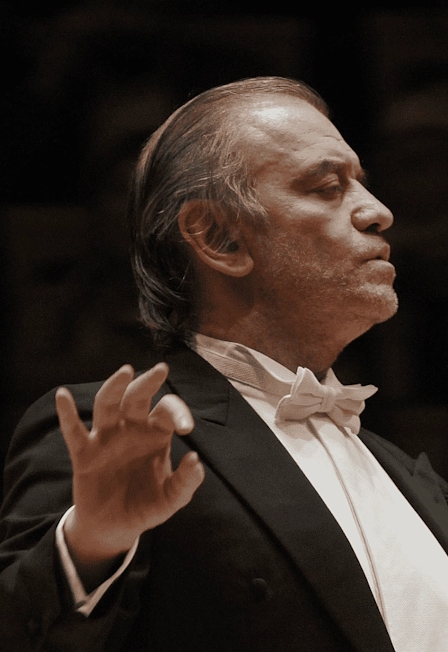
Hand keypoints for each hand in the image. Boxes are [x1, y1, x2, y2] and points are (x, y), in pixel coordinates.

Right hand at [55, 363, 203, 582]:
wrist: (116, 527)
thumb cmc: (146, 505)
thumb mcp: (172, 499)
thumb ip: (186, 482)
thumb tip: (195, 459)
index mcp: (155, 433)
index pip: (167, 411)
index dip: (179, 413)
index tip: (186, 428)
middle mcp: (131, 428)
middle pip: (137, 398)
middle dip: (148, 383)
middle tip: (161, 370)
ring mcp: (106, 438)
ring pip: (107, 406)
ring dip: (114, 387)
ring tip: (126, 372)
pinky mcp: (84, 453)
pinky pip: (74, 431)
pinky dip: (67, 413)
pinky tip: (63, 395)